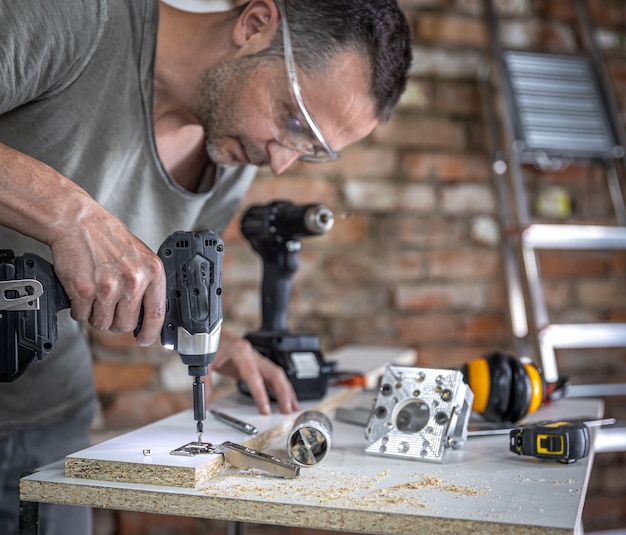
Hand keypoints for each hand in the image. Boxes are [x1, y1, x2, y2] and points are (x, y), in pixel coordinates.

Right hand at [49, 204, 165, 345]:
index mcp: (152, 271)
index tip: (145, 339)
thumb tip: (148, 315)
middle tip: (108, 307)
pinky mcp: (84, 290)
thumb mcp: (141, 256)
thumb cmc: (109, 239)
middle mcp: (133, 281)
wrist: (79, 222)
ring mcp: (108, 287)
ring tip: (94, 295)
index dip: (151, 332)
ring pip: (102, 323)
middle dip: (115, 322)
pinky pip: (82, 316)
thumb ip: (147, 283)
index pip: (157, 313)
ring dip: (95, 316)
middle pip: (125, 324)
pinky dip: (79, 309)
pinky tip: (81, 293)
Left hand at [210, 327, 299, 414]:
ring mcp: (255, 357)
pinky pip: (271, 375)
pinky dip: (279, 386)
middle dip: (283, 392)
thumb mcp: (203, 363)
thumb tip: (204, 405)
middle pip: (274, 372)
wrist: (209, 331)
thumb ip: (204, 385)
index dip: (260, 393)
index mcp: (239, 352)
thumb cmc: (208, 343)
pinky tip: (284, 397)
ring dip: (286, 390)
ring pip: (277, 373)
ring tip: (292, 406)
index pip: (253, 375)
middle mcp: (251, 353)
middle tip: (287, 410)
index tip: (265, 410)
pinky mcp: (255, 362)